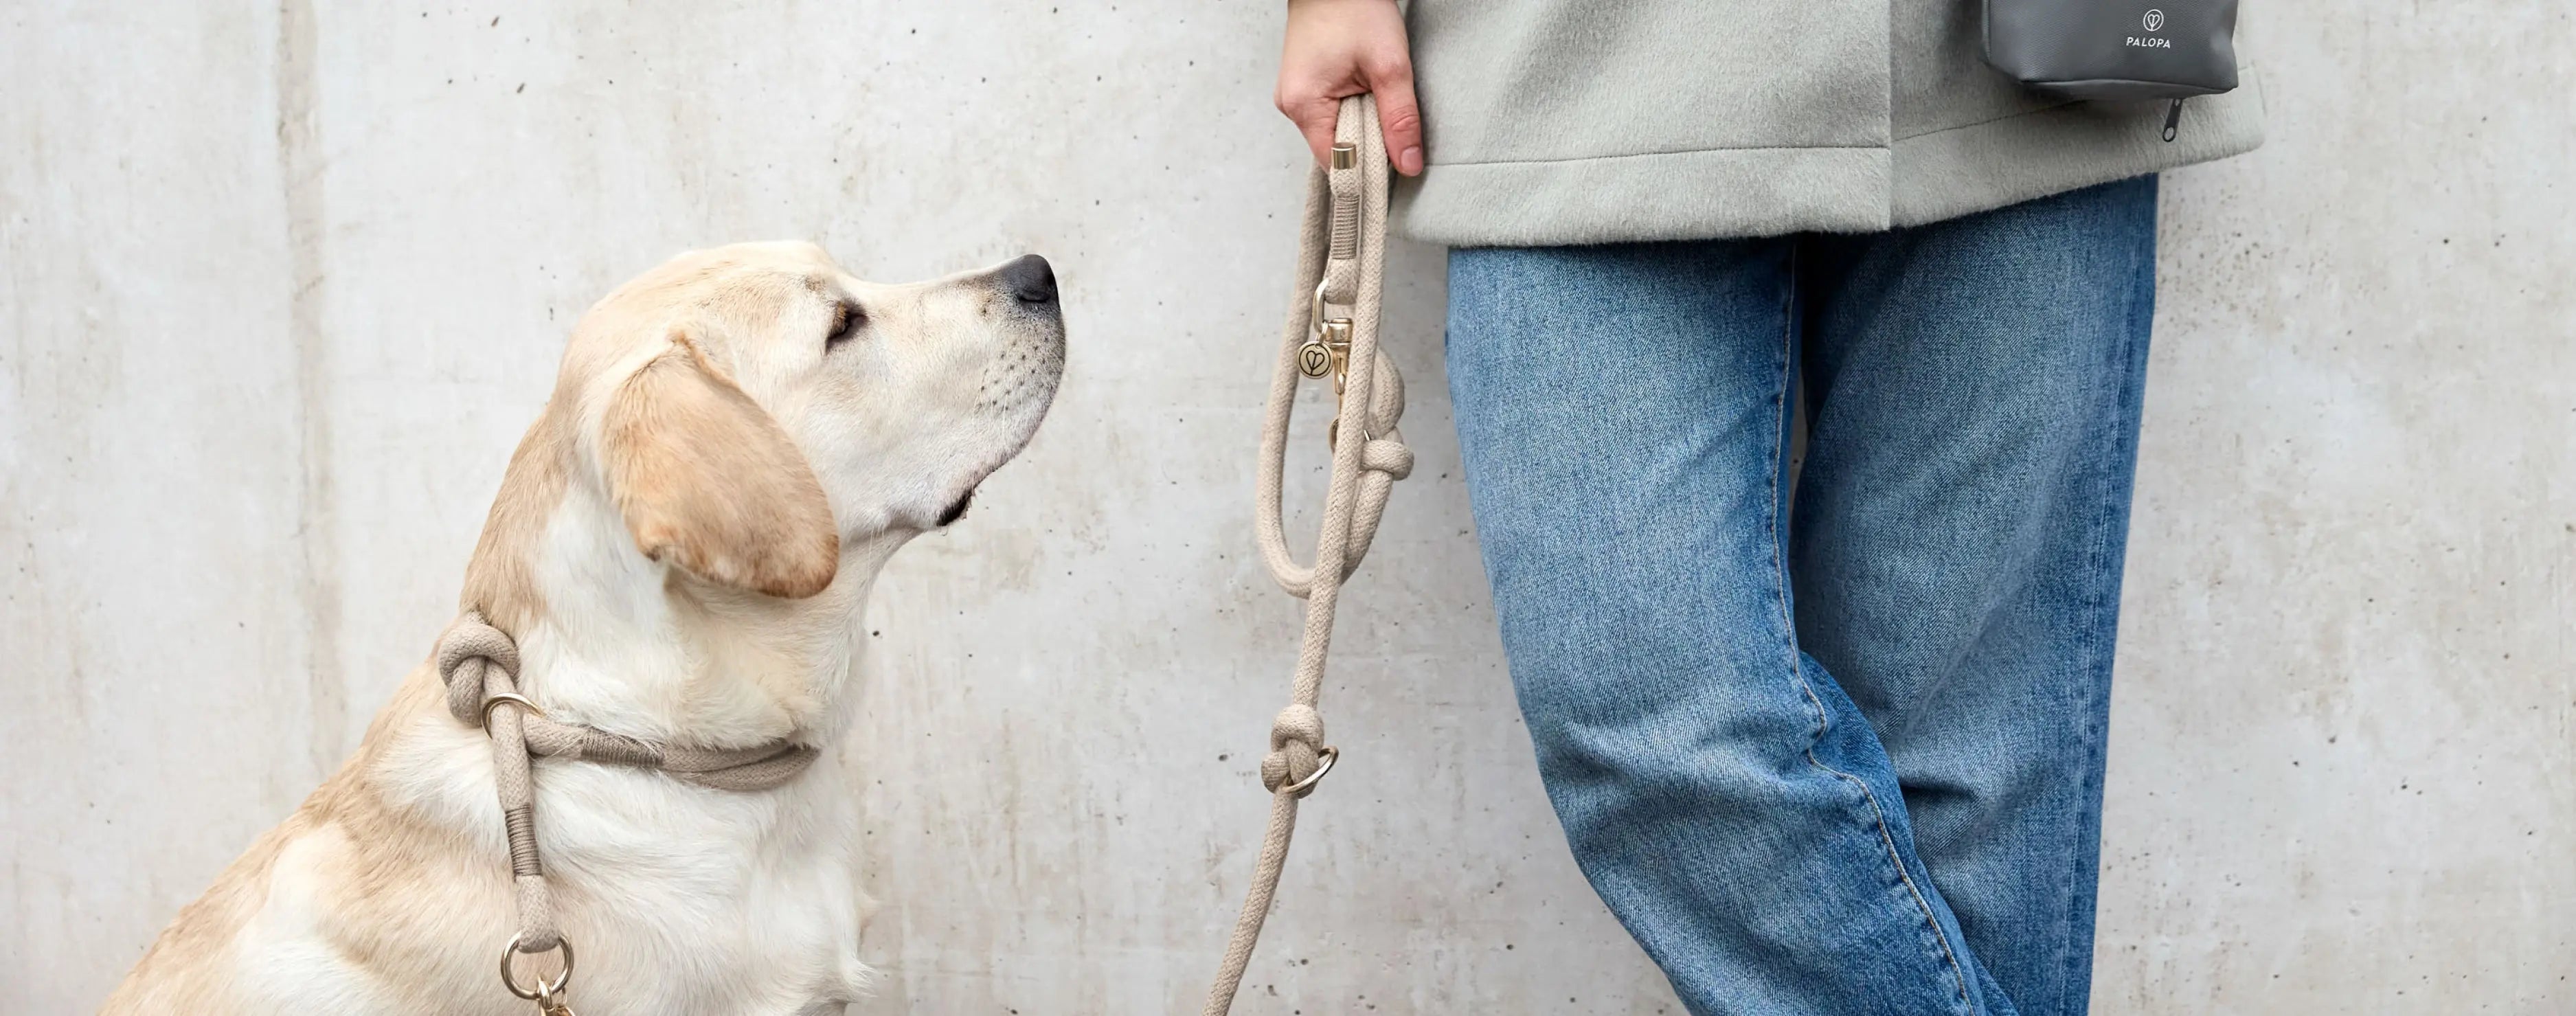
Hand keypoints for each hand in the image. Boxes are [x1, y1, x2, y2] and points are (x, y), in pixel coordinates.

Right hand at [1276, 0, 1423, 175]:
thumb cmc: (1355, 8)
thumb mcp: (1389, 65)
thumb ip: (1400, 118)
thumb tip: (1409, 164)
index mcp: (1304, 105)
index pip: (1338, 163)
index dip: (1369, 165)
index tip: (1396, 157)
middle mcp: (1291, 105)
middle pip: (1336, 149)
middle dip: (1369, 140)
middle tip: (1390, 112)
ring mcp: (1295, 96)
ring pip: (1336, 131)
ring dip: (1362, 122)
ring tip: (1375, 91)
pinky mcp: (1305, 86)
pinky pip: (1332, 114)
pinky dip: (1354, 108)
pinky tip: (1365, 87)